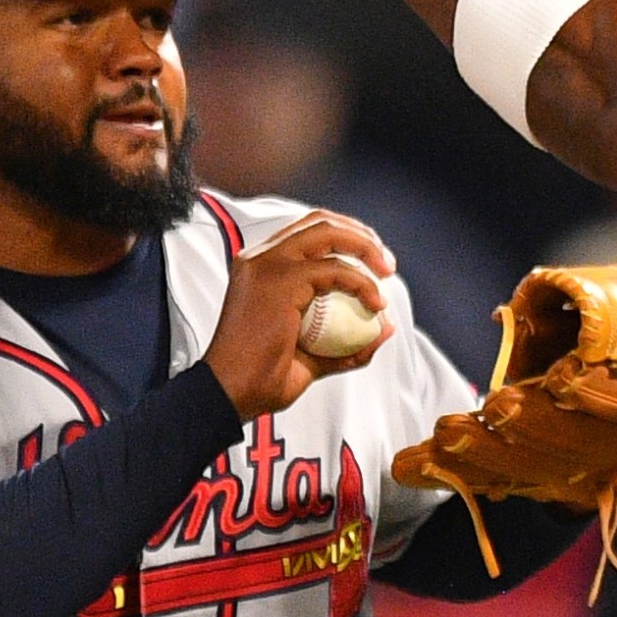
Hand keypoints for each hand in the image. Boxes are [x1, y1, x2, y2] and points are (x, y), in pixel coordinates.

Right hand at [203, 211, 395, 419]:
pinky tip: (375, 305)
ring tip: (386, 273)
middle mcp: (260, 257)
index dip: (346, 238)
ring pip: (328, 233)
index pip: (308, 233)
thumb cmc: (262, 381)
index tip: (374, 265)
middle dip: (361, 236)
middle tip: (386, 265)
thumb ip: (347, 345)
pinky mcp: (280, 280)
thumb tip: (385, 329)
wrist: (230, 395)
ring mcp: (267, 264)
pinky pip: (334, 270)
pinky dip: (362, 283)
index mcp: (260, 267)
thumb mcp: (312, 359)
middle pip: (320, 222)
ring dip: (366, 248)